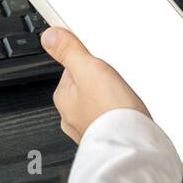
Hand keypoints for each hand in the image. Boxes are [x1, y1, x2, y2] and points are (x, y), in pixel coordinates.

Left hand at [41, 27, 149, 144]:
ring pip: (97, 104)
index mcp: (63, 98)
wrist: (132, 146)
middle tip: (114, 82)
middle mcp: (70, 117)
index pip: (71, 69)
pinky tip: (126, 113)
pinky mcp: (105, 138)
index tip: (99, 63)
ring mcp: (87, 129)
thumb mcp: (89, 69)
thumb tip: (49, 36)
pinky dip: (116, 115)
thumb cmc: (111, 112)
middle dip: (100, 82)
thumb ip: (69, 51)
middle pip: (84, 87)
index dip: (88, 63)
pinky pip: (108, 119)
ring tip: (122, 99)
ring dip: (109, 99)